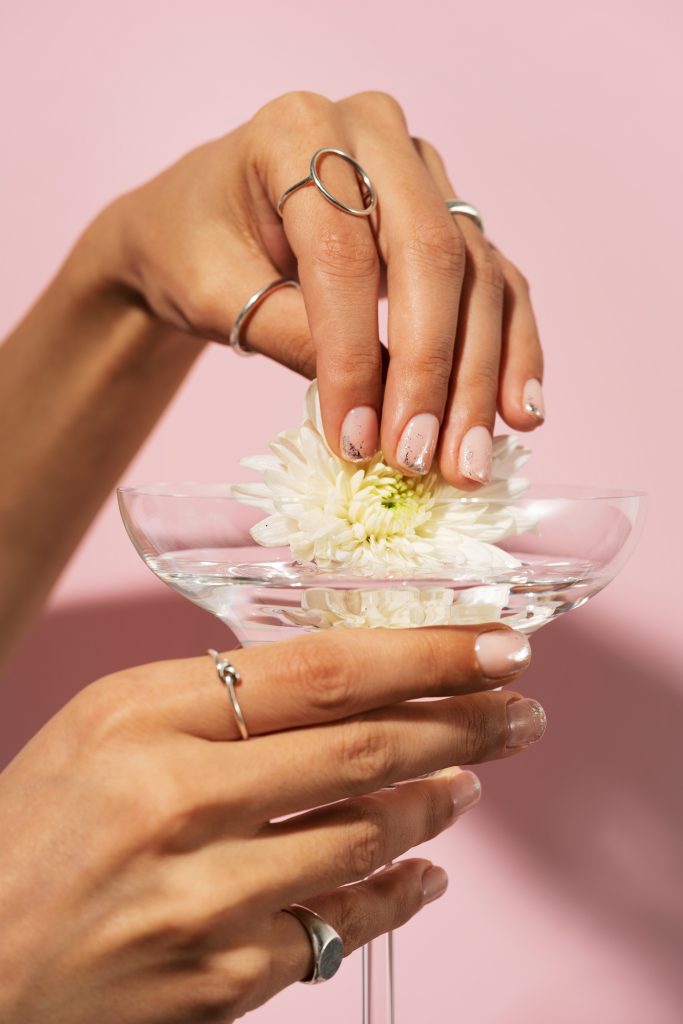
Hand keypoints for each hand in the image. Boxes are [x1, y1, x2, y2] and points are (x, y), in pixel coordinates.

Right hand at [0, 625, 543, 1022]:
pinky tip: (427, 873)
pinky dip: (397, 893)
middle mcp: (176, 799)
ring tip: (471, 780)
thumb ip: (215, 697)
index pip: (323, 671)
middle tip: (518, 710)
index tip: (494, 646)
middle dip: (461, 723)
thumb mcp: (106, 724)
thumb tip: (343, 687)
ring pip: (362, 835)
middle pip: (360, 748)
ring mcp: (202, 897)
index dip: (425, 657)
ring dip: (435, 802)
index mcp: (143, 714)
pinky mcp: (218, 980)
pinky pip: (340, 926)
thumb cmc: (34, 829)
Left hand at [92, 90, 543, 487]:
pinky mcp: (451, 215)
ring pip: (476, 275)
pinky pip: (498, 282)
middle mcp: (376, 133)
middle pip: (431, 256)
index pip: (344, 255)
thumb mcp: (210, 291)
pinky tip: (520, 414)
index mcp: (299, 128)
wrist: (198, 222)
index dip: (354, 357)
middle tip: (424, 460)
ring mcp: (424, 171)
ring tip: (468, 462)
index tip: (357, 441)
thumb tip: (370, 411)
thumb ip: (286, 334)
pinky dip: (512, 351)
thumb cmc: (192, 249)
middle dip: (432, 372)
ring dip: (479, 378)